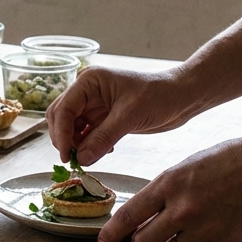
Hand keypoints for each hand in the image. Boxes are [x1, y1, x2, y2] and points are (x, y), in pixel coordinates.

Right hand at [46, 67, 195, 165]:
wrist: (181, 97)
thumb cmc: (159, 96)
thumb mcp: (130, 117)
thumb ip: (103, 138)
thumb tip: (81, 159)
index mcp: (89, 81)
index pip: (63, 108)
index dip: (61, 133)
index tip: (66, 156)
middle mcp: (86, 91)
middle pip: (60, 117)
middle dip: (65, 139)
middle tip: (74, 160)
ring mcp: (93, 105)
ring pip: (71, 128)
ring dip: (77, 144)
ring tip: (91, 157)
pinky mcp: (102, 118)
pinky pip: (85, 134)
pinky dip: (88, 145)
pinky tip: (104, 150)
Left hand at [98, 134, 241, 241]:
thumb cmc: (228, 160)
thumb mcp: (186, 167)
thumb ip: (164, 191)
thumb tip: (142, 214)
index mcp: (169, 184)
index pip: (129, 216)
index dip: (112, 233)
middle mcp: (183, 208)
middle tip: (147, 236)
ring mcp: (205, 227)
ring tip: (179, 233)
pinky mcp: (224, 241)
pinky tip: (205, 232)